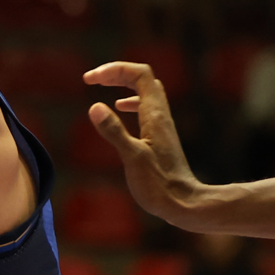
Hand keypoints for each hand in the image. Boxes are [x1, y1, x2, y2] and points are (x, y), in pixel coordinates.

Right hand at [83, 61, 208, 225]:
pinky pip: (145, 106)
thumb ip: (114, 131)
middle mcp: (160, 115)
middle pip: (142, 78)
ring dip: (123, 83)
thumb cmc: (159, 185)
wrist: (184, 204)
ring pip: (145, 91)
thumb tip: (94, 106)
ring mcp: (161, 125)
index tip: (90, 80)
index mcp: (154, 115)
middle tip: (92, 79)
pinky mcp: (159, 136)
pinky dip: (129, 100)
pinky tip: (119, 108)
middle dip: (117, 72)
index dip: (115, 70)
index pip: (139, 74)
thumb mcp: (132, 158)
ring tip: (102, 86)